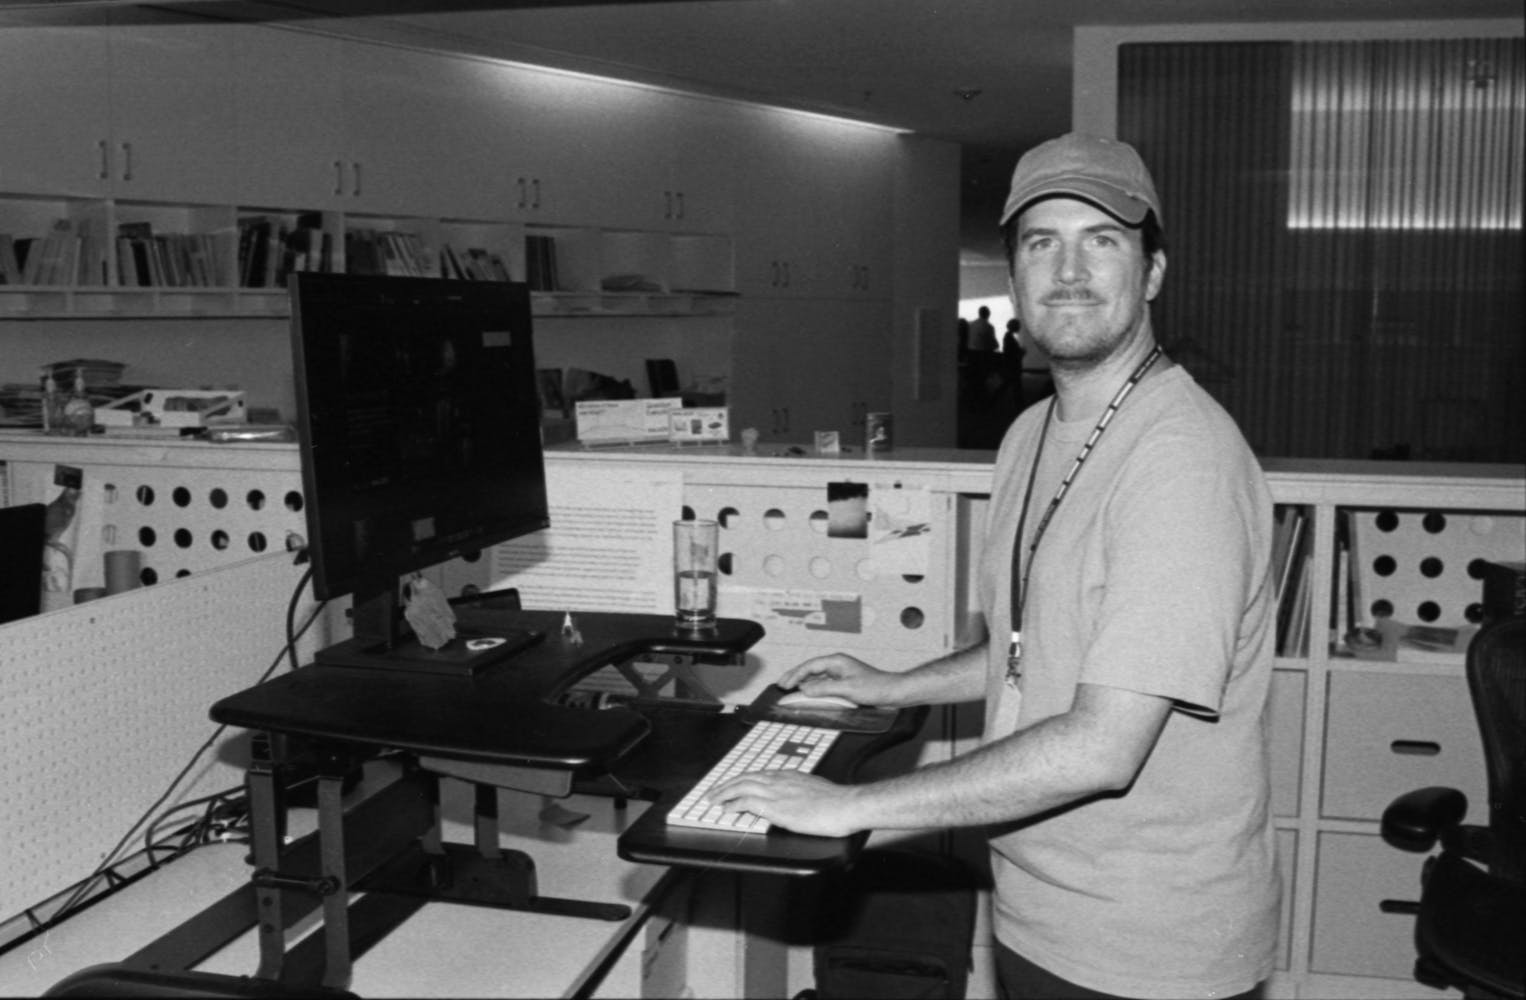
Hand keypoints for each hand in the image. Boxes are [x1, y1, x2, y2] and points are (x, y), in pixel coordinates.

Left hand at [706, 771, 858, 837]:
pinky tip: (726, 809)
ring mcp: (777, 792)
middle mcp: (780, 780)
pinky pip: (747, 801)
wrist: (845, 805)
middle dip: (726, 784)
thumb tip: (795, 799)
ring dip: (724, 793)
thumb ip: (799, 791)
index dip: (741, 779)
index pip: (758, 774)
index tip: (732, 784)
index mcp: (789, 775)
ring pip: (741, 786)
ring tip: (713, 799)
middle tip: (713, 792)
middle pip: (745, 777)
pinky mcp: (776, 806)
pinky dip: (733, 804)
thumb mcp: (814, 790)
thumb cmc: (836, 802)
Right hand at [777, 653, 902, 706]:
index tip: (785, 684)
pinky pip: (823, 682)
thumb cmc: (875, 687)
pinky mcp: (844, 681)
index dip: (795, 675)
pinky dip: (812, 687)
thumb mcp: (847, 689)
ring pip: (815, 675)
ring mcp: (840, 673)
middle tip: (781, 685)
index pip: (810, 666)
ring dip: (802, 681)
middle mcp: (837, 665)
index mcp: (837, 661)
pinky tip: (808, 692)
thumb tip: (806, 689)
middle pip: (810, 668)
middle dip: (795, 676)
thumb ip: (825, 689)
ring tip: (790, 688)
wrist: (892, 692)